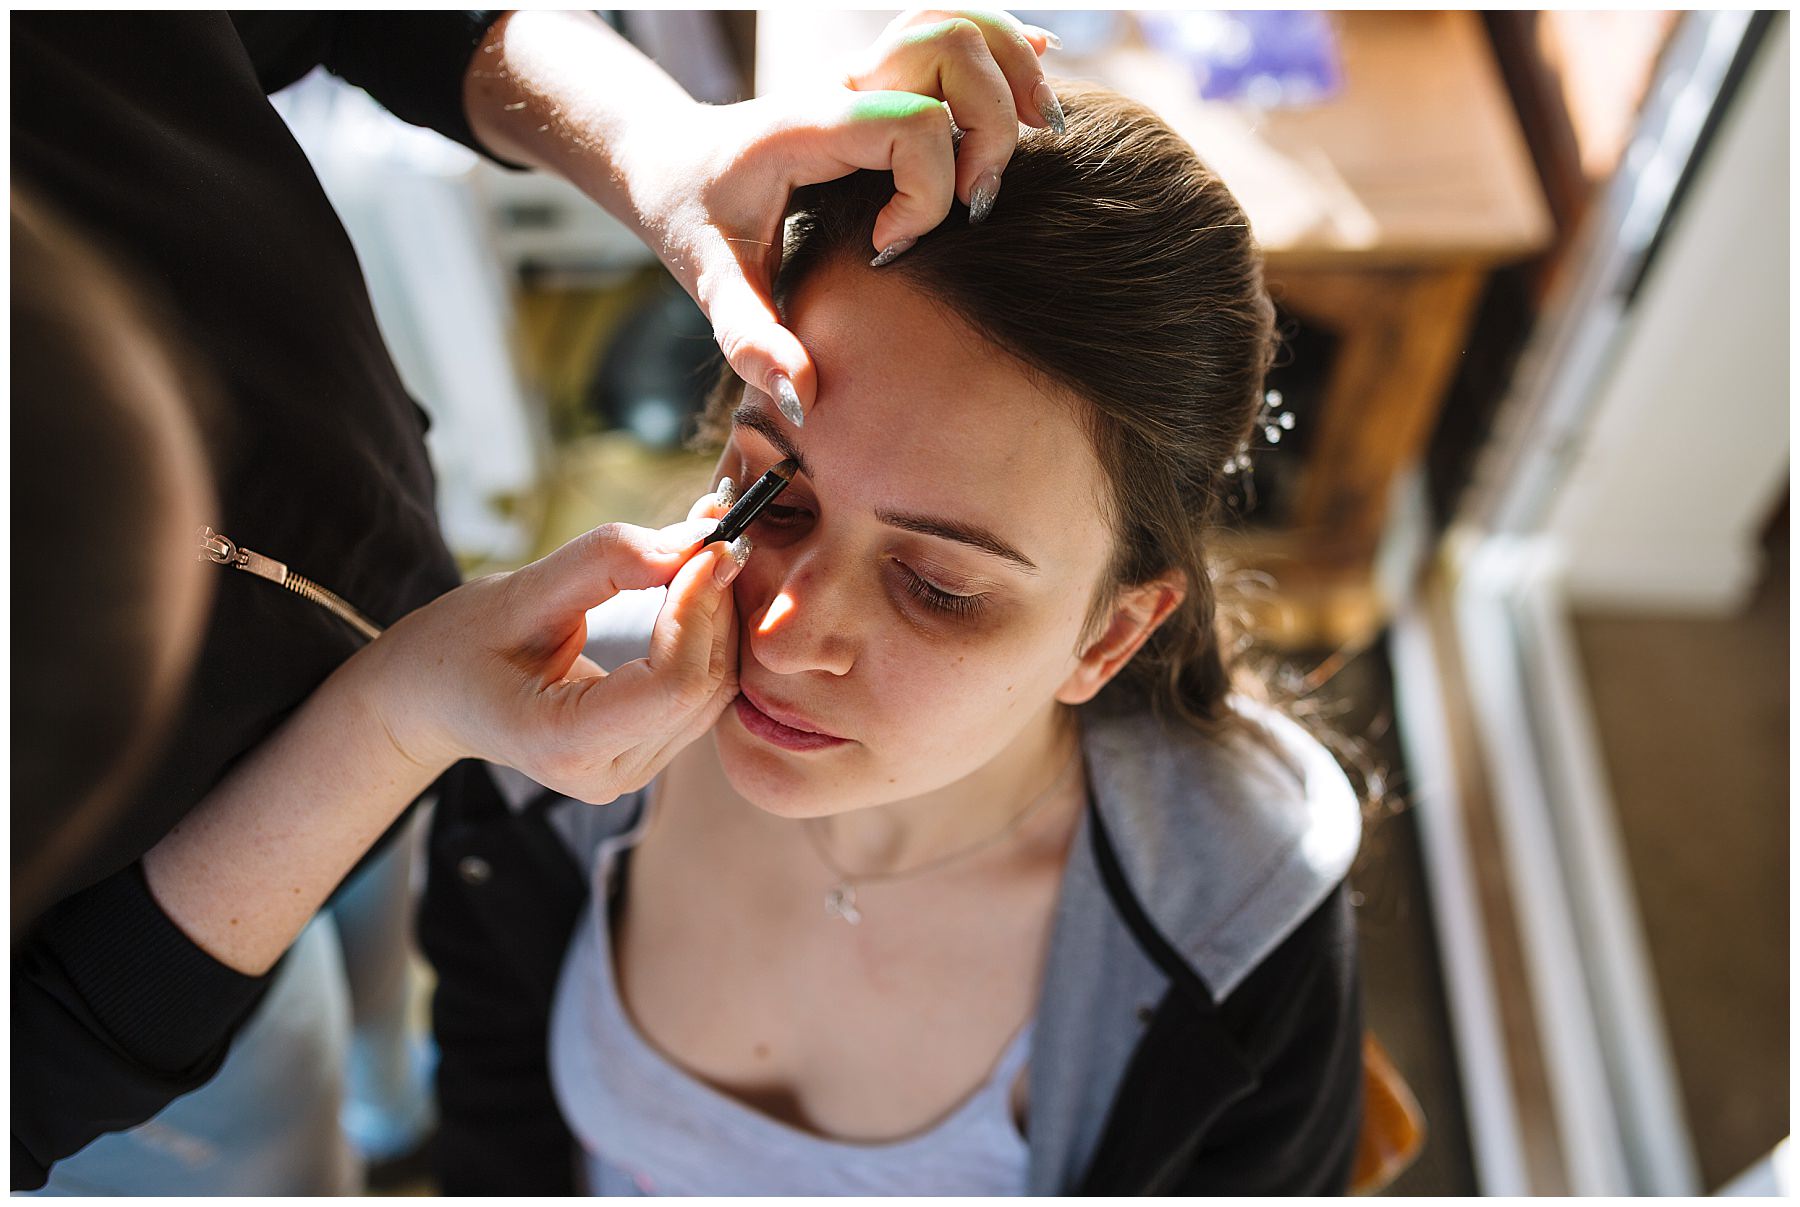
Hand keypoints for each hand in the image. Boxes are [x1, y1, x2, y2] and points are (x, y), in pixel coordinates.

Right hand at [363, 499, 743, 804]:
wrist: (435, 697)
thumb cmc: (459, 645)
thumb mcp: (517, 592)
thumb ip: (605, 563)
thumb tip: (694, 539)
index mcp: (564, 746)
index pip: (672, 685)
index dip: (697, 611)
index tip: (705, 546)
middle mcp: (609, 774)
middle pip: (703, 686)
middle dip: (716, 605)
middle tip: (719, 530)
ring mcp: (632, 772)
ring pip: (714, 689)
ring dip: (719, 616)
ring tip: (709, 548)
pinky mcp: (647, 753)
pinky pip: (701, 692)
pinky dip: (707, 634)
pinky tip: (697, 585)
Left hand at [638, 11, 1062, 423]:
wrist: (671, 160)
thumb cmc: (694, 219)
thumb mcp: (710, 285)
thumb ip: (752, 342)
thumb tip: (802, 400)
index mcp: (808, 126)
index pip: (912, 125)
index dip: (926, 194)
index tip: (889, 250)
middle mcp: (844, 83)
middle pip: (953, 49)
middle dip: (990, 129)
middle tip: (975, 204)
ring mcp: (868, 72)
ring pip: (962, 25)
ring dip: (1012, 76)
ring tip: (1037, 139)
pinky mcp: (886, 76)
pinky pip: (959, 34)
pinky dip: (1008, 54)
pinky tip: (1036, 92)